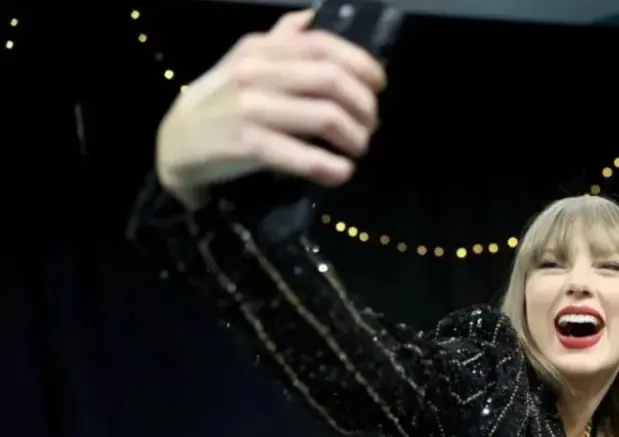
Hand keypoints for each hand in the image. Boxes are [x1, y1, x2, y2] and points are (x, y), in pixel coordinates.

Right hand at [155, 10, 386, 207]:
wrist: (175, 142)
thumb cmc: (221, 101)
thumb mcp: (245, 63)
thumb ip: (280, 41)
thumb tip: (310, 18)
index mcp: (261, 49)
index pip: (322, 45)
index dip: (361, 64)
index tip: (378, 85)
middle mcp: (256, 73)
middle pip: (331, 80)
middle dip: (364, 105)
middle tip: (371, 124)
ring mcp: (251, 109)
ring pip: (325, 117)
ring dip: (355, 137)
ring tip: (358, 148)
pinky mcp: (248, 145)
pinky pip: (304, 157)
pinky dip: (332, 167)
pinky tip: (341, 172)